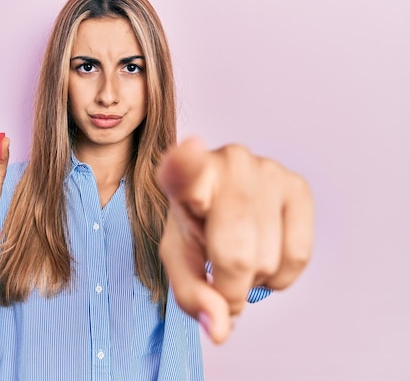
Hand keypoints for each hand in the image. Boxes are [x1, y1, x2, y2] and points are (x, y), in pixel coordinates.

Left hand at [157, 137, 312, 343]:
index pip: (184, 167)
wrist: (223, 202)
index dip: (186, 162)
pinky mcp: (298, 184)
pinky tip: (265, 254)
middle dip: (229, 284)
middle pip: (235, 253)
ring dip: (255, 278)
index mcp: (183, 176)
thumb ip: (192, 295)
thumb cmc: (196, 227)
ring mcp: (267, 169)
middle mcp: (227, 163)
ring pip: (267, 260)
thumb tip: (221, 329)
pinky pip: (298, 255)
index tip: (189, 149)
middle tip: (221, 276)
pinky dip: (281, 276)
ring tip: (241, 253)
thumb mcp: (180, 260)